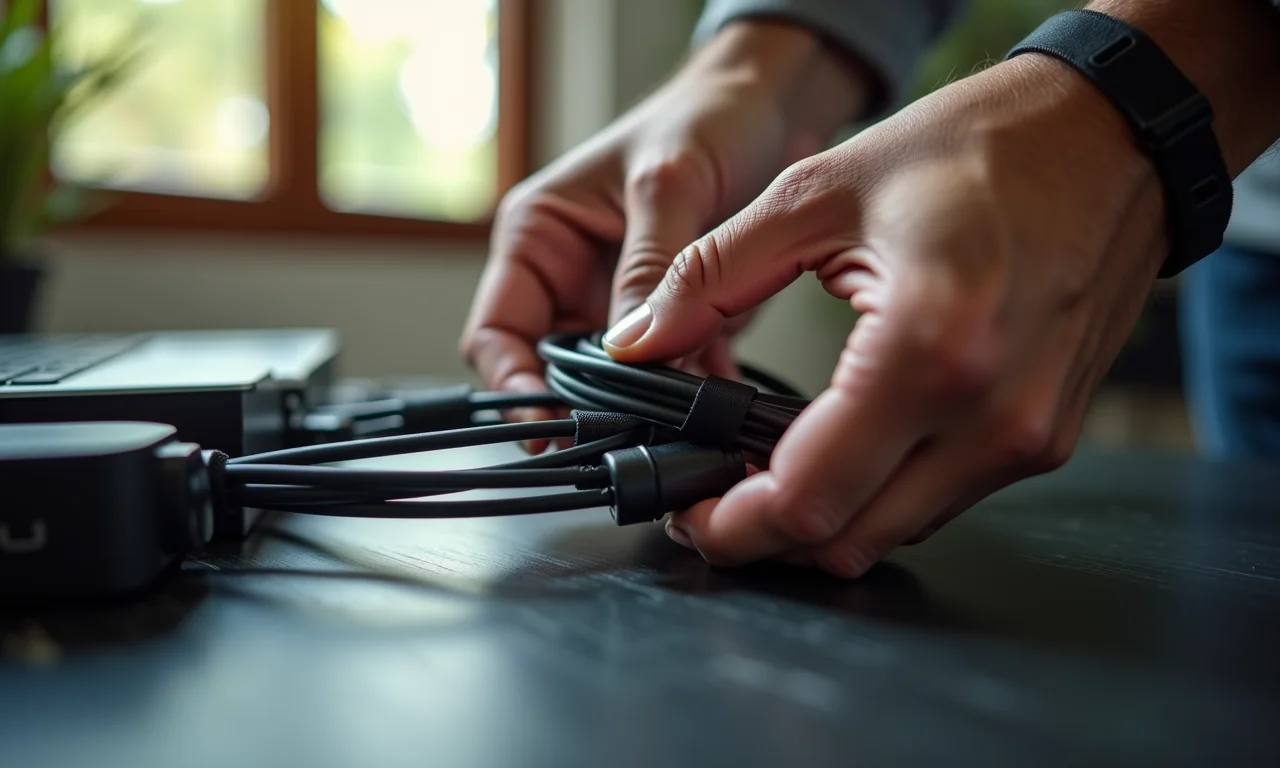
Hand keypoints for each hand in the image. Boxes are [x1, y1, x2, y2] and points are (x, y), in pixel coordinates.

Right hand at [460, 21, 869, 449]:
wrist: (773, 107)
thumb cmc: (703, 118)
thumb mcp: (667, 184)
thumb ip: (648, 266)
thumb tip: (629, 348)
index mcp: (539, 236)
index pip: (497, 332)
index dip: (514, 385)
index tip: (547, 426)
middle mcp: (571, 277)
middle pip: (553, 370)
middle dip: (585, 406)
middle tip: (619, 433)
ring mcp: (622, 304)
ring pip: (616, 385)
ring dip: (646, 405)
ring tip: (678, 419)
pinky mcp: (675, 319)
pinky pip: (673, 375)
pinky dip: (694, 390)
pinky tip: (720, 399)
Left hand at [603, 49, 1176, 576]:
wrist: (1110, 138)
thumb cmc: (979, 146)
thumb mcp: (819, 191)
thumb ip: (710, 276)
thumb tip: (636, 340)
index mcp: (927, 349)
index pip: (807, 498)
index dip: (730, 524)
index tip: (688, 510)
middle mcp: (990, 415)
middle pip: (847, 539)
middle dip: (765, 533)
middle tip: (714, 489)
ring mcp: (1028, 437)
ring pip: (893, 530)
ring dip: (822, 513)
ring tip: (769, 459)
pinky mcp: (1045, 437)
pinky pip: (939, 500)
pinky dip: (878, 490)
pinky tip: (839, 441)